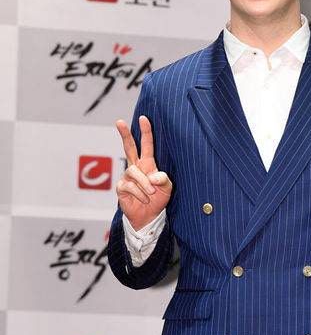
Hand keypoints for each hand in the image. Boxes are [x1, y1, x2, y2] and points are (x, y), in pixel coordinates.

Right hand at [115, 114, 171, 230]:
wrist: (148, 216)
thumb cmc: (157, 199)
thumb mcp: (167, 189)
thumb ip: (164, 180)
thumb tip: (153, 176)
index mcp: (148, 164)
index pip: (146, 145)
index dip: (145, 132)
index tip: (144, 118)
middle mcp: (136, 167)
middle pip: (128, 147)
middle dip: (125, 134)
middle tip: (119, 121)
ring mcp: (127, 177)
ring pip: (133, 171)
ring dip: (144, 183)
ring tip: (150, 193)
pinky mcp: (121, 187)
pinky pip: (129, 186)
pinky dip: (139, 193)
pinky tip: (144, 199)